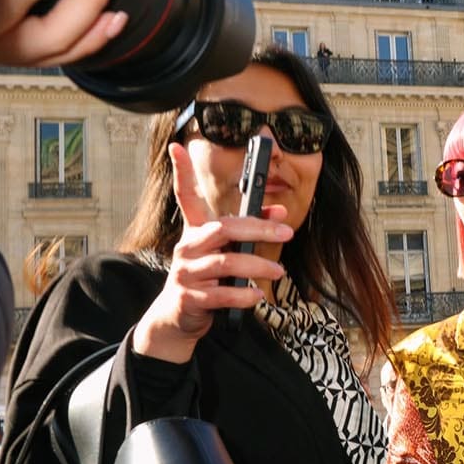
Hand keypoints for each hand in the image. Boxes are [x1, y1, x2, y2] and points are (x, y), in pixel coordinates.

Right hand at [131, 143, 292, 363]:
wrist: (178, 317)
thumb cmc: (207, 278)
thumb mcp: (226, 252)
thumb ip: (250, 233)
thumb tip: (281, 212)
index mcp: (195, 233)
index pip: (185, 196)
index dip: (182, 172)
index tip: (177, 146)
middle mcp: (187, 248)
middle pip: (223, 228)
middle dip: (258, 229)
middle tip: (286, 232)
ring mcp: (186, 273)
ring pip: (226, 263)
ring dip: (257, 267)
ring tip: (278, 272)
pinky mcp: (190, 298)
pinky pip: (221, 294)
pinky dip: (243, 295)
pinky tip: (257, 295)